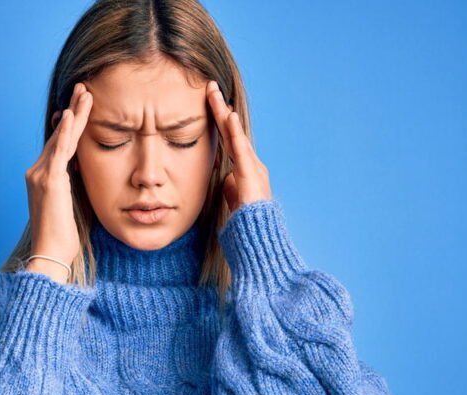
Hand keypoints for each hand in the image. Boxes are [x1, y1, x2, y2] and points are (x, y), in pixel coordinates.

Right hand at [23, 82, 91, 281]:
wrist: (50, 254)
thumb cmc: (64, 237)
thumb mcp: (72, 204)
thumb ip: (76, 185)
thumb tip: (85, 172)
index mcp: (43, 177)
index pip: (58, 144)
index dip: (70, 125)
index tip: (79, 107)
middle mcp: (37, 172)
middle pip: (59, 135)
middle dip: (73, 111)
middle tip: (83, 89)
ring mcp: (41, 175)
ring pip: (61, 137)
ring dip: (74, 113)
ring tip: (85, 93)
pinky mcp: (49, 180)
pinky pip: (59, 150)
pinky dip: (67, 131)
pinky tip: (72, 113)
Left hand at [207, 80, 271, 214]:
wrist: (259, 234)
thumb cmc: (246, 221)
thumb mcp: (234, 199)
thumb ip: (230, 185)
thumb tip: (226, 179)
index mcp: (243, 168)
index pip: (227, 138)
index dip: (217, 120)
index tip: (207, 101)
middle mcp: (250, 162)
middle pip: (230, 131)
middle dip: (219, 108)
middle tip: (209, 87)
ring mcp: (251, 166)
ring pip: (234, 134)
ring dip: (223, 113)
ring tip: (214, 94)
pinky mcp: (250, 174)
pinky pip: (241, 149)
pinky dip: (235, 132)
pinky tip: (229, 117)